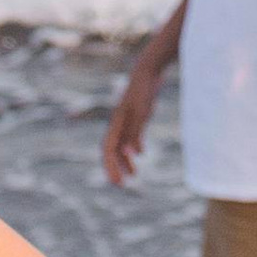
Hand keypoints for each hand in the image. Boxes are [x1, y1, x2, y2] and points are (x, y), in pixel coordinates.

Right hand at [102, 66, 159, 186]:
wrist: (148, 70)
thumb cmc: (143, 89)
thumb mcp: (142, 111)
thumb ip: (137, 130)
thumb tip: (134, 153)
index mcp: (116, 123)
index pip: (109, 150)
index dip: (111, 167)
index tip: (118, 183)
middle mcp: (118, 124)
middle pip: (111, 151)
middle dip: (114, 168)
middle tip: (121, 185)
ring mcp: (125, 120)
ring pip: (121, 146)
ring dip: (124, 161)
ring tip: (133, 176)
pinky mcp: (134, 116)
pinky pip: (130, 137)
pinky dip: (133, 149)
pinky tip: (140, 155)